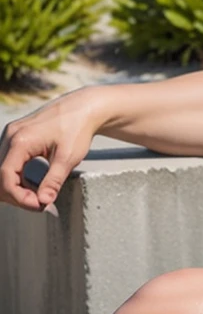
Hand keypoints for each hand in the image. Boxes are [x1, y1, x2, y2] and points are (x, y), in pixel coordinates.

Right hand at [0, 88, 99, 211]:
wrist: (84, 107)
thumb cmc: (78, 127)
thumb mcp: (68, 158)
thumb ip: (53, 181)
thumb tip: (43, 201)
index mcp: (21, 140)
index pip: (6, 177)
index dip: (19, 197)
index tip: (38, 205)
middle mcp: (11, 136)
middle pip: (1, 175)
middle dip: (17, 194)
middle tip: (40, 203)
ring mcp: (12, 135)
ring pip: (3, 170)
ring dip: (16, 188)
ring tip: (38, 197)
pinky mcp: (17, 137)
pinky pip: (9, 162)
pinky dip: (18, 178)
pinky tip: (32, 186)